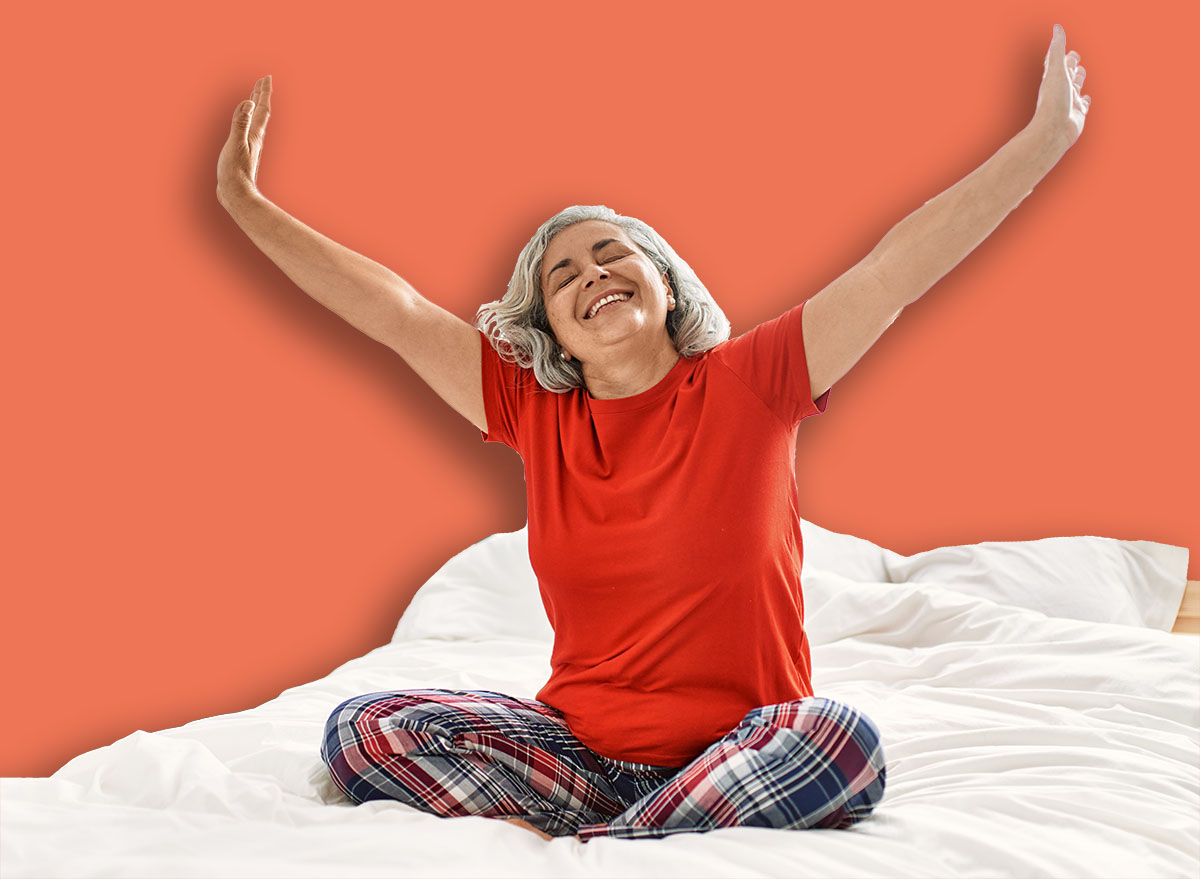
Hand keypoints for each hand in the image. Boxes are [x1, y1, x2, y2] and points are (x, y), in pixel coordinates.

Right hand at [217, 76, 271, 201]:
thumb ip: (240, 122)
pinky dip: (246, 120)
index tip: (267, 77)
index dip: (263, 92)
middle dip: (261, 95)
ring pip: (254, 121)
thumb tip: (248, 102)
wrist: (236, 194)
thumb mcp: (235, 143)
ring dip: (255, 107)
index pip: (261, 108)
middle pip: (260, 112)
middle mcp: (255, 138)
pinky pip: (246, 130)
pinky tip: (243, 123)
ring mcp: (249, 145)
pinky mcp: (243, 152)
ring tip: (254, 98)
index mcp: (254, 133)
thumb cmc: (234, 171)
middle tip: (263, 81)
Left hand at [1031, 25, 1089, 149]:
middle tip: (1073, 57)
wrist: (1054, 130)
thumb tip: (1057, 28)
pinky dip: (1085, 100)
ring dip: (1079, 79)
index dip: (1062, 53)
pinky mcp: (1078, 113)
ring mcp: (1070, 101)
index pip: (1058, 61)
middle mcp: (1061, 89)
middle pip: (1068, 72)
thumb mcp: (1057, 71)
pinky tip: (1086, 99)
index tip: (1065, 46)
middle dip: (1072, 64)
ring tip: (1079, 74)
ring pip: (1076, 86)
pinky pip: (1083, 104)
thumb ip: (1058, 50)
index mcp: (1054, 78)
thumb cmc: (1053, 101)